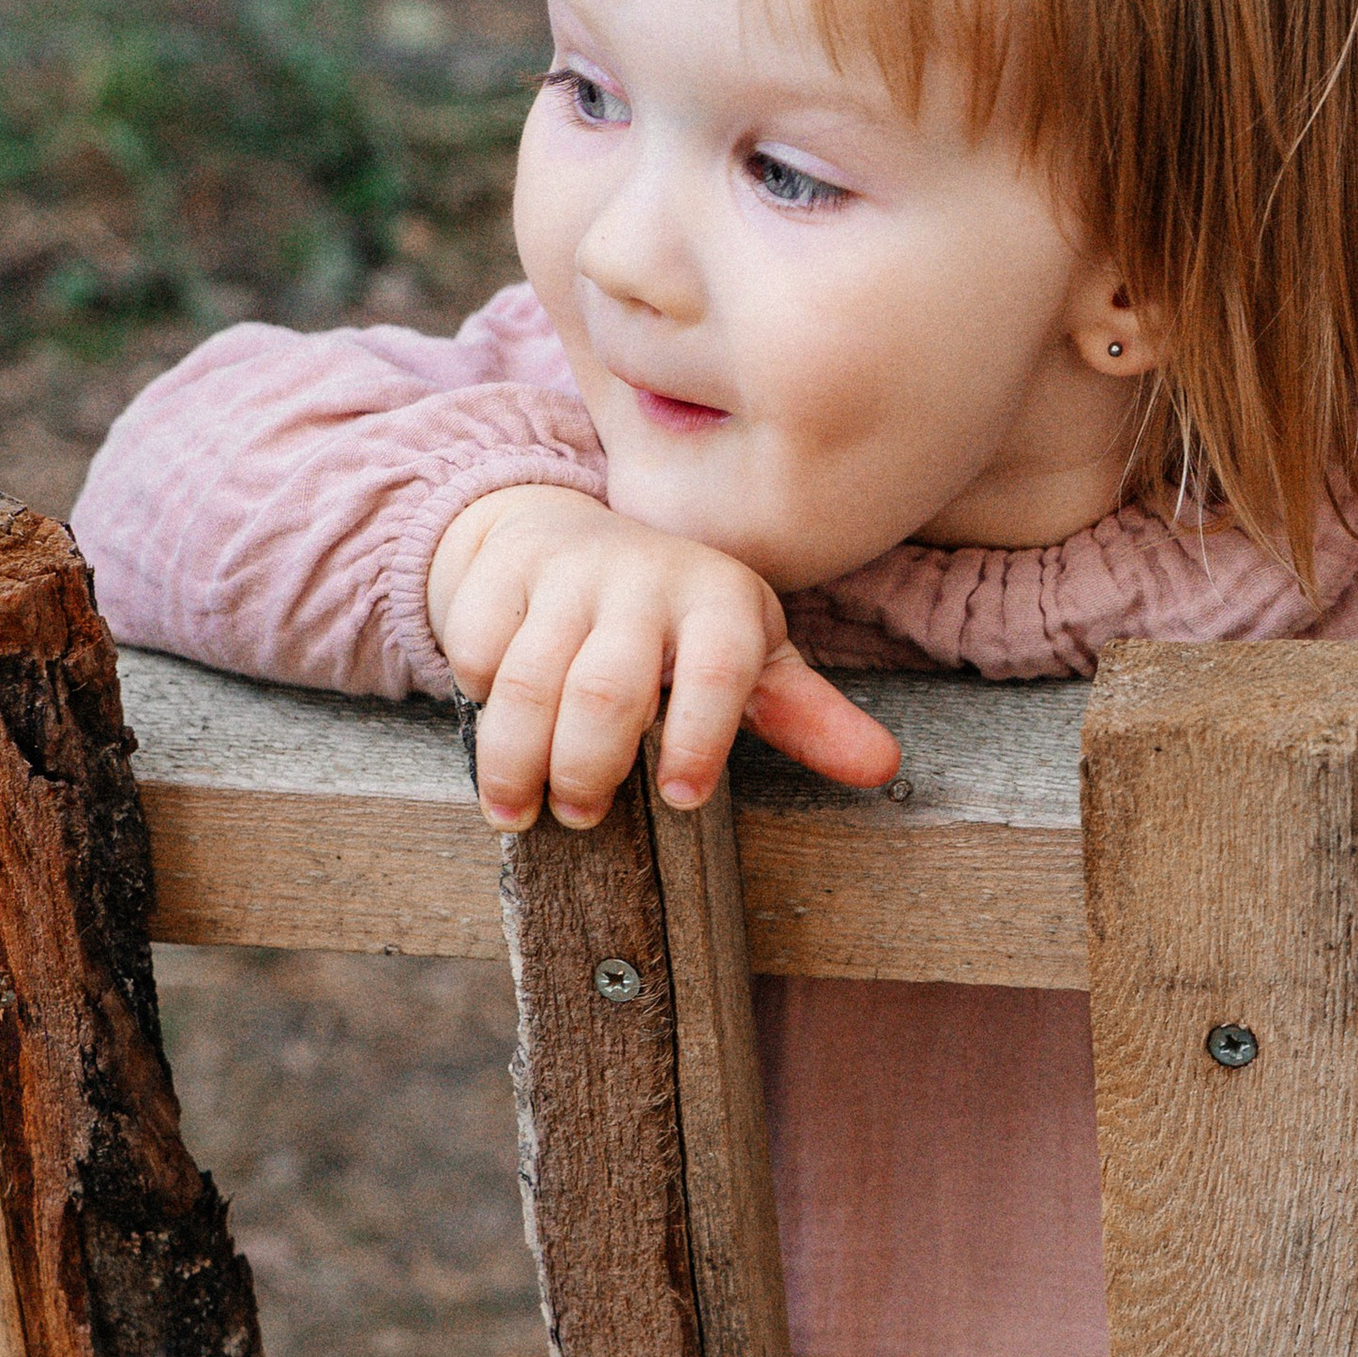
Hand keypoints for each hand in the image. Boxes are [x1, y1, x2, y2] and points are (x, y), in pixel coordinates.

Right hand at [427, 484, 901, 830]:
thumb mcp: (750, 660)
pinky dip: (475, 696)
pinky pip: (476, 645)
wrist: (576, 538)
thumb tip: (882, 767)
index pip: (719, 671)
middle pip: (607, 689)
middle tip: (581, 818)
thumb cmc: (679, 626)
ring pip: (528, 677)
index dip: (701, 738)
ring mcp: (570, 570)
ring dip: (515, 757)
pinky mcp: (503, 569)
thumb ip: (807, 717)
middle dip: (587, 768)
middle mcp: (647, 577)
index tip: (680, 799)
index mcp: (722, 602)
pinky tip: (490, 726)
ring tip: (517, 812)